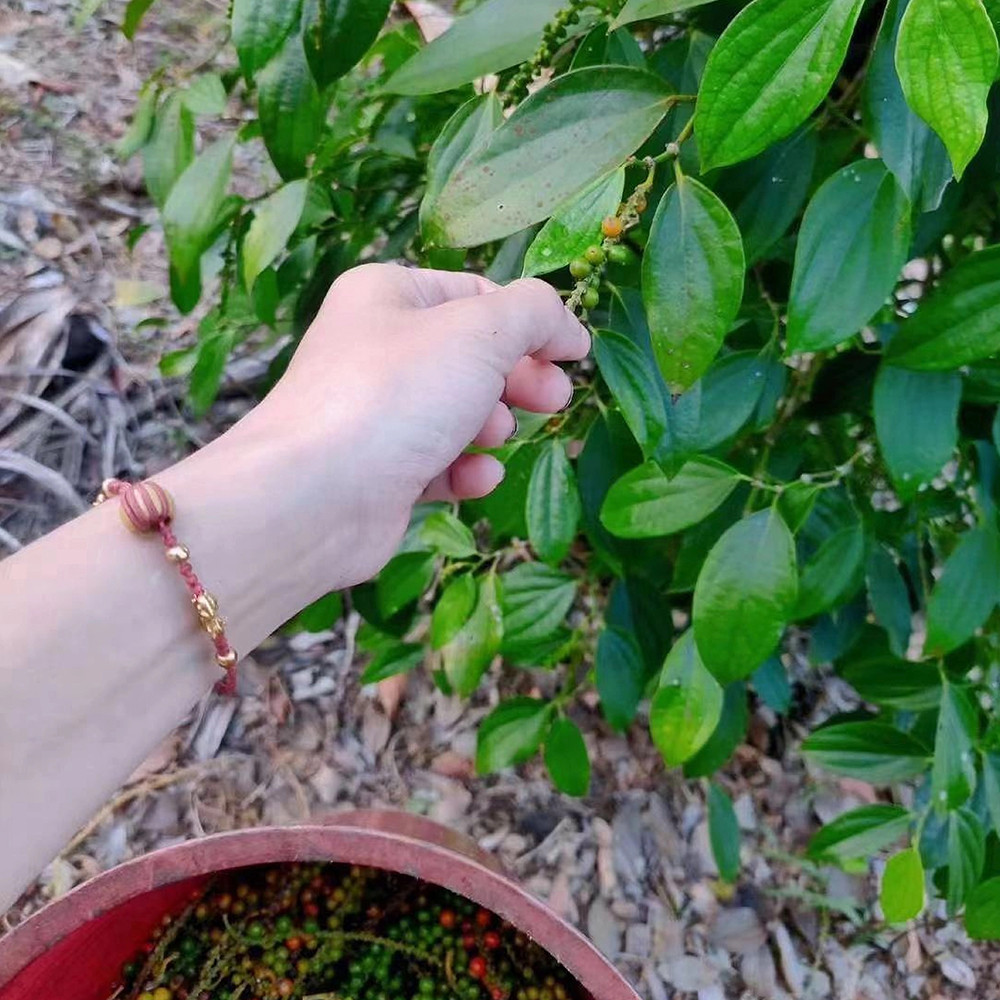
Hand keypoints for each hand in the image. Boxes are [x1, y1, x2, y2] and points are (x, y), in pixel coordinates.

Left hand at [237, 264, 589, 588]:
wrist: (316, 496)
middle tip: (552, 399)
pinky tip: (477, 476)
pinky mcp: (379, 472)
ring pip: (456, 411)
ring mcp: (375, 414)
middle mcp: (375, 348)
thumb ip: (534, 315)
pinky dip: (464, 468)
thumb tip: (568, 329)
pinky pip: (437, 462)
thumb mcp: (480, 333)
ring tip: (496, 434)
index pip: (476, 294)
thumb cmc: (396, 394)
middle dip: (517, 377)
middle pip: (470, 356)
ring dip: (490, 424)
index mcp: (386, 296)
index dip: (530, 323)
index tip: (573, 355)